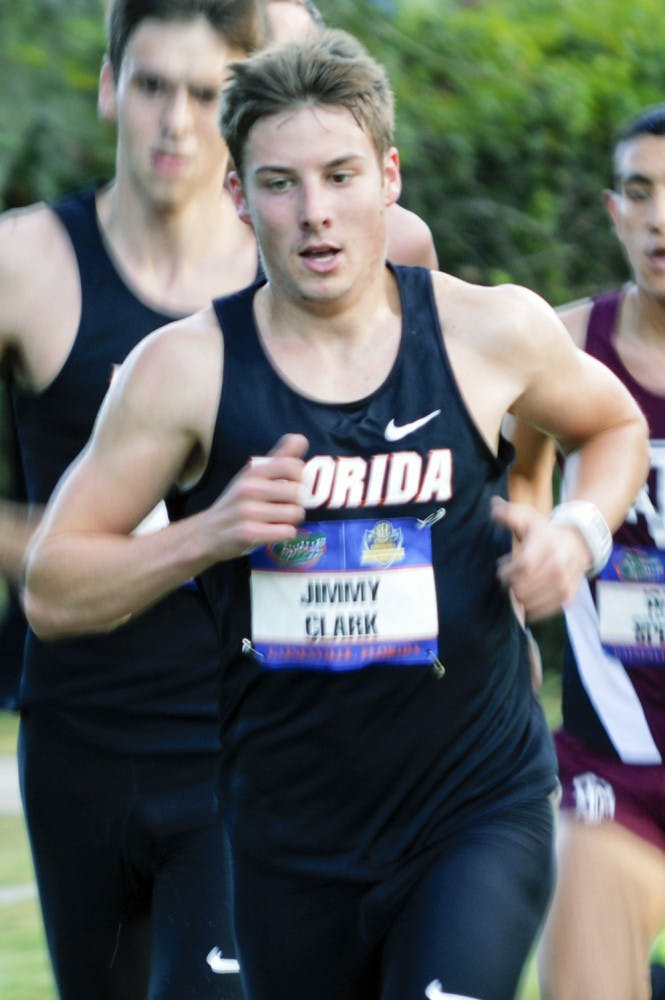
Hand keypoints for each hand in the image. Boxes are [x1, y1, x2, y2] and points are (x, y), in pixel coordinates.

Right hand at [209, 433, 308, 561]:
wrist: (207, 533)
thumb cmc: (237, 502)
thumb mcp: (253, 476)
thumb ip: (279, 458)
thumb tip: (301, 438)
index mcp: (253, 471)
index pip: (293, 465)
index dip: (302, 478)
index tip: (294, 486)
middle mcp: (249, 487)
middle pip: (299, 492)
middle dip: (298, 502)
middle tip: (285, 507)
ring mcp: (247, 511)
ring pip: (295, 514)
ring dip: (292, 520)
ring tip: (276, 520)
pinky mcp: (248, 533)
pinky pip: (287, 532)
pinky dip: (285, 534)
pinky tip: (273, 532)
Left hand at [491, 496, 590, 621]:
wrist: (577, 544)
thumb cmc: (545, 532)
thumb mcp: (528, 518)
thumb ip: (508, 513)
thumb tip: (493, 505)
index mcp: (547, 546)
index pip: (522, 567)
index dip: (506, 572)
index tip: (502, 567)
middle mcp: (558, 567)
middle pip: (522, 588)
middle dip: (510, 584)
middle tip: (510, 575)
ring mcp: (564, 584)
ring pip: (529, 602)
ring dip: (519, 594)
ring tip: (520, 582)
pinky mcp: (567, 598)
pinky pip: (540, 611)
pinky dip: (529, 606)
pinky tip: (529, 593)